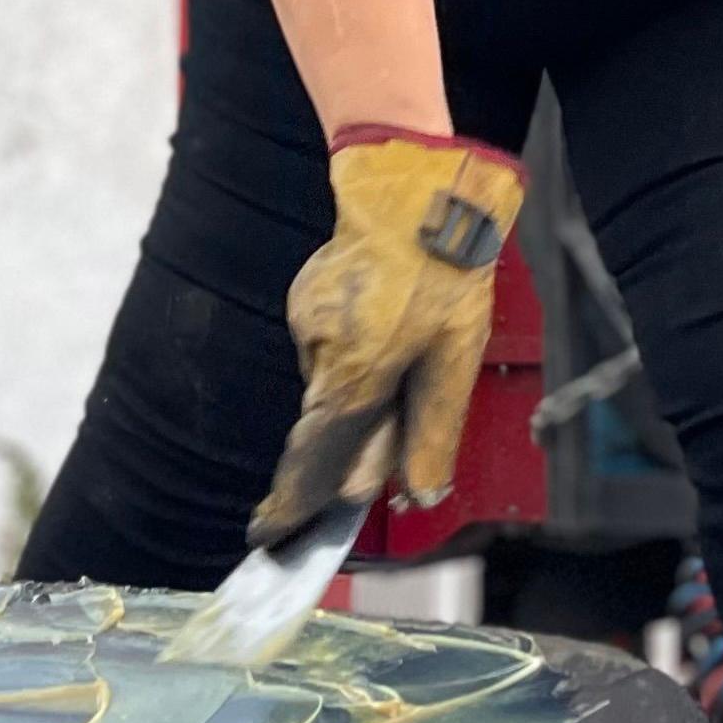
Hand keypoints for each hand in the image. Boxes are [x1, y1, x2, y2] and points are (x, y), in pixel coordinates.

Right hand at [253, 127, 525, 546]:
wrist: (413, 188)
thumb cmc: (442, 275)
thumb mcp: (455, 361)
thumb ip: (432, 432)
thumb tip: (419, 496)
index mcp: (353, 376)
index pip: (314, 459)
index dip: (292, 502)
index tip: (267, 534)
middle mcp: (318, 354)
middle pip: (328, 422)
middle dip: (351, 440)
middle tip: (377, 436)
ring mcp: (305, 321)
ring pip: (332, 380)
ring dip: (363, 384)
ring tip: (408, 343)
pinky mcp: (306, 298)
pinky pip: (329, 342)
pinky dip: (356, 348)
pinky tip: (388, 315)